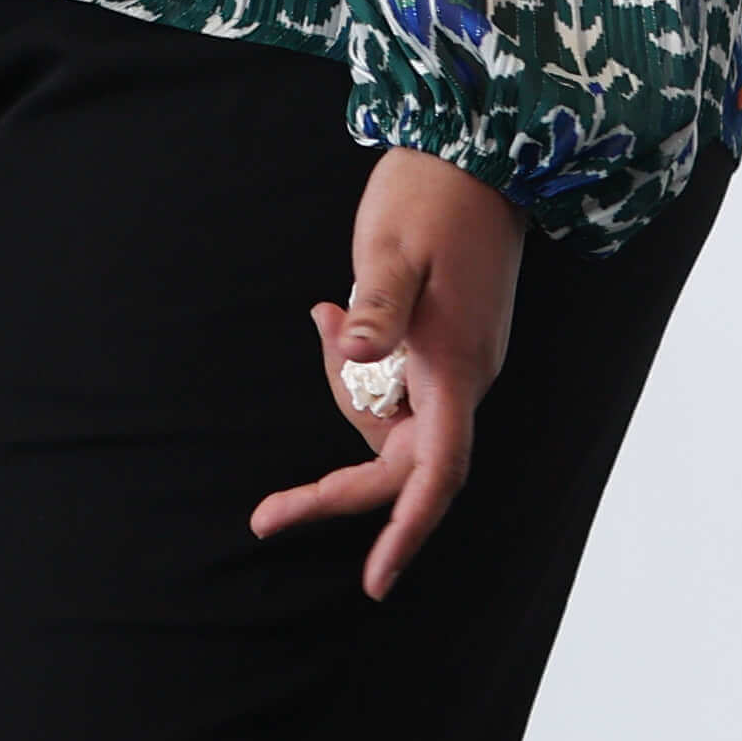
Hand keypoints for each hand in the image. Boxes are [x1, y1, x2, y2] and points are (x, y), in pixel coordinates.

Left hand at [249, 144, 524, 597]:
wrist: (477, 156)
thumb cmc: (431, 198)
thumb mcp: (392, 247)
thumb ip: (375, 305)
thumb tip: (351, 347)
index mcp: (453, 370)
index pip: (434, 476)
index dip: (404, 533)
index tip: (374, 584)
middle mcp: (461, 381)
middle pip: (400, 463)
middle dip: (336, 490)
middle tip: (265, 515)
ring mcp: (455, 367)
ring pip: (388, 422)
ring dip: (342, 394)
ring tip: (326, 311)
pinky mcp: (443, 349)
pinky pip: (391, 388)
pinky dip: (354, 366)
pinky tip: (334, 312)